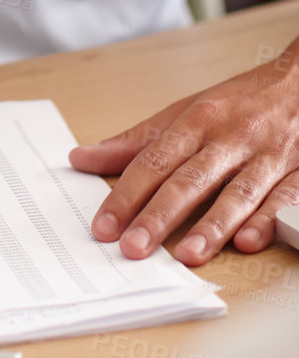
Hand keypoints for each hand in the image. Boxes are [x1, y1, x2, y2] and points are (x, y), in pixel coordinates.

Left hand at [68, 45, 298, 265]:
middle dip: (159, 215)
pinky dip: (266, 220)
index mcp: (197, 120)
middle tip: (134, 247)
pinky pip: (283, 199)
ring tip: (187, 255)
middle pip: (189, 179)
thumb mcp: (186, 110)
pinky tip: (248, 242)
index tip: (104, 225)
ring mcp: (265, 156)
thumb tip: (81, 157)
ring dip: (212, 226)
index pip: (153, 160)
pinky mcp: (298, 172)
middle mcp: (229, 137)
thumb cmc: (239, 101)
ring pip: (236, 193)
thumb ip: (137, 139)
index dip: (126, 193)